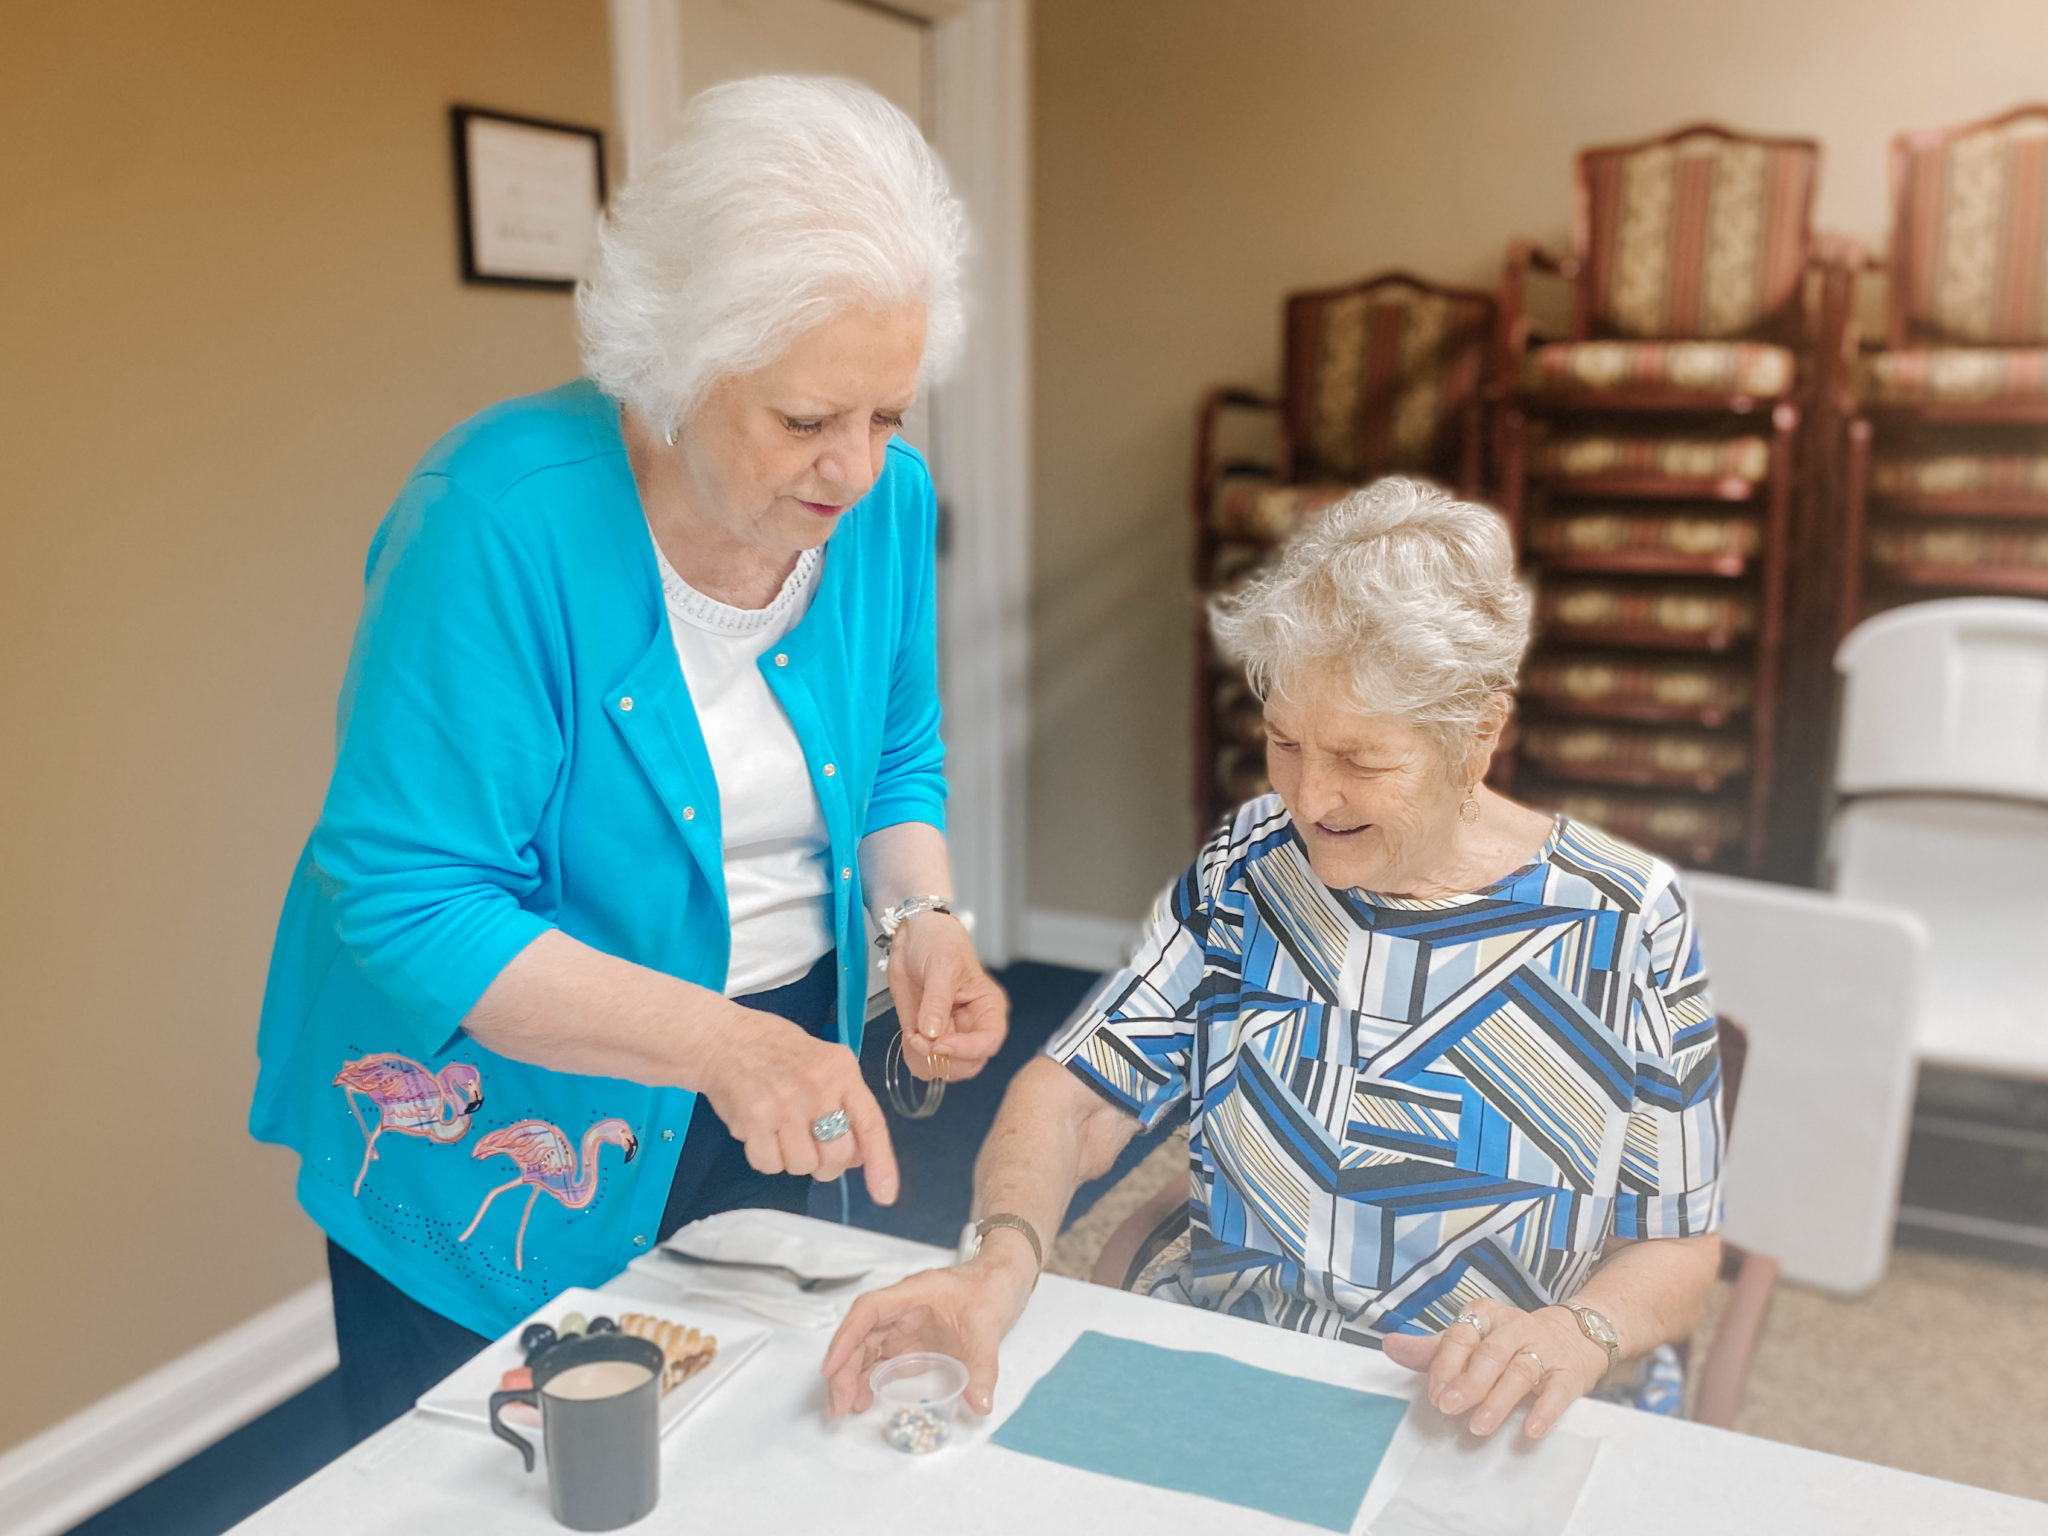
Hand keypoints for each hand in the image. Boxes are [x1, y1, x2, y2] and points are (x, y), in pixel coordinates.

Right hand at [695, 1003, 898, 1204]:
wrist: (725, 1038)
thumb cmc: (778, 1052)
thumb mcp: (824, 1064)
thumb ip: (845, 1105)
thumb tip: (859, 1158)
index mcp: (842, 1071)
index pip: (871, 1125)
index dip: (881, 1164)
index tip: (885, 1195)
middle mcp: (817, 1086)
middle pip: (837, 1155)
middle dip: (826, 1165)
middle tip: (811, 1148)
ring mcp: (784, 1103)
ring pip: (802, 1165)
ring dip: (792, 1159)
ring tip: (780, 1131)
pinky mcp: (753, 1118)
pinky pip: (769, 1164)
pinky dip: (765, 1157)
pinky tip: (760, 1132)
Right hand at [821, 1249, 1035, 1416]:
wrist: (1005, 1280)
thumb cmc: (991, 1288)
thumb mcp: (989, 1326)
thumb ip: (983, 1365)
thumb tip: (980, 1405)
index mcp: (912, 1294)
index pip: (868, 1311)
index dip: (846, 1338)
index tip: (830, 1368)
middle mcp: (901, 1310)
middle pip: (861, 1335)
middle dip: (844, 1369)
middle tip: (839, 1406)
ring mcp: (905, 1326)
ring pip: (867, 1349)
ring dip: (852, 1377)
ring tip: (846, 1409)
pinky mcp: (913, 1342)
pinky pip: (884, 1360)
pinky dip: (871, 1379)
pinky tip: (865, 1401)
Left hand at [887, 912, 1007, 1081]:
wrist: (913, 934)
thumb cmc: (939, 941)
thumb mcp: (941, 965)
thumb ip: (937, 1001)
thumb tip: (932, 1034)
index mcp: (987, 1007)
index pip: (989, 1042)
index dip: (966, 1050)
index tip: (940, 1043)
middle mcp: (971, 1026)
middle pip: (968, 1065)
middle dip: (942, 1058)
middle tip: (921, 1039)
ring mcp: (949, 1033)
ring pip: (944, 1069)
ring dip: (924, 1059)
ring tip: (913, 1034)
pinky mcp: (927, 1035)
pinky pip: (923, 1062)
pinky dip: (912, 1056)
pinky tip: (909, 1034)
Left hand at [1381, 1300, 1608, 1439]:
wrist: (1576, 1336)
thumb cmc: (1510, 1342)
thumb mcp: (1473, 1339)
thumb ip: (1433, 1349)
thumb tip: (1391, 1346)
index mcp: (1485, 1316)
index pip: (1461, 1337)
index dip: (1445, 1365)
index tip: (1434, 1393)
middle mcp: (1514, 1328)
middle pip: (1489, 1354)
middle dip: (1468, 1382)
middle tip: (1449, 1407)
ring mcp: (1544, 1349)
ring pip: (1520, 1372)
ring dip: (1499, 1399)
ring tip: (1480, 1426)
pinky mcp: (1569, 1373)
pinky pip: (1557, 1391)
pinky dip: (1544, 1410)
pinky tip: (1530, 1429)